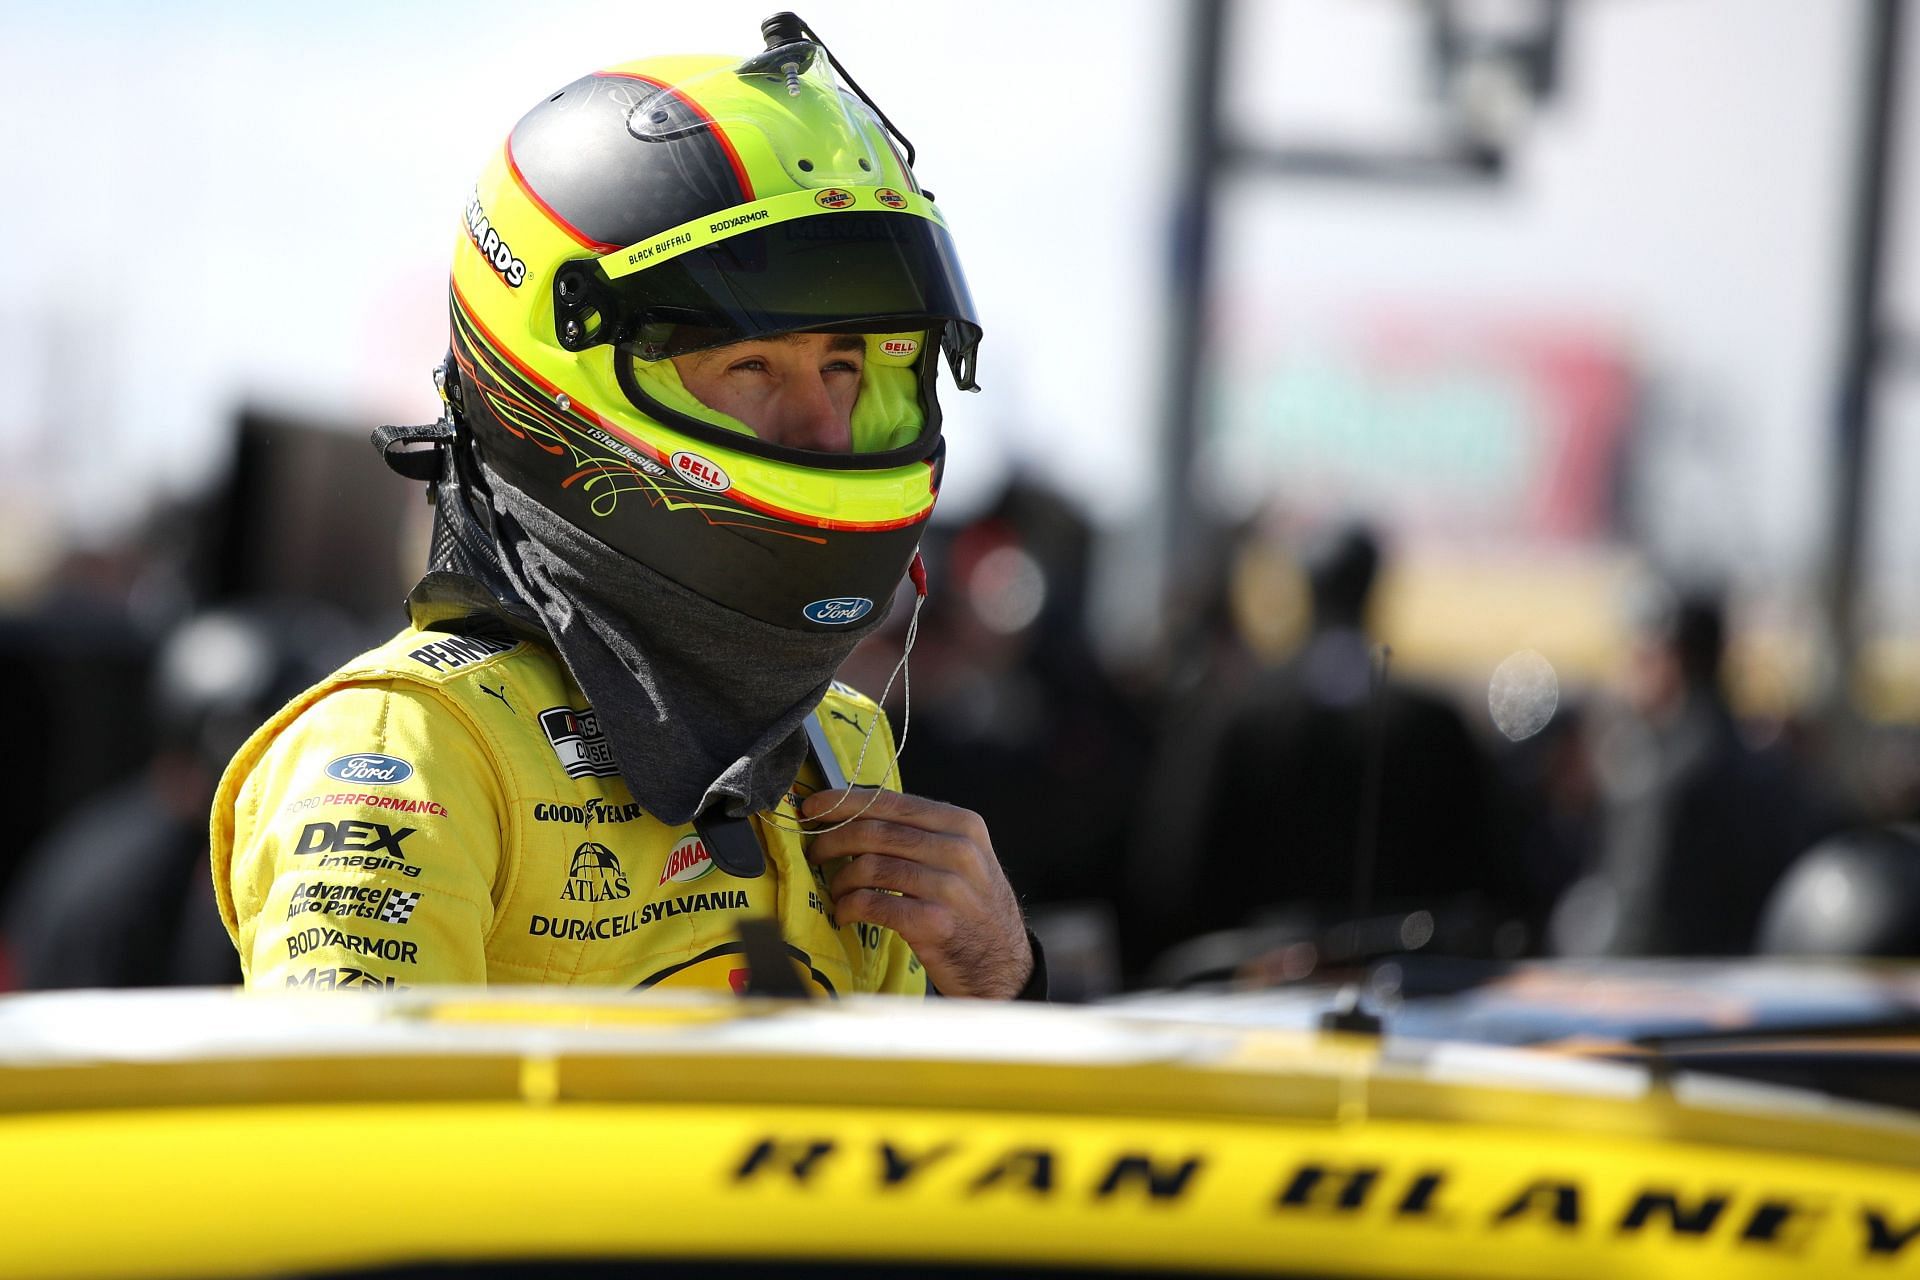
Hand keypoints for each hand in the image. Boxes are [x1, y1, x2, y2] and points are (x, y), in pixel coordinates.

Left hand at [801, 787, 1033, 998]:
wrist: (1002, 964)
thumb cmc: (970, 907)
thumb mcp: (962, 858)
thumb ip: (920, 834)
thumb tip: (853, 815)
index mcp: (962, 825)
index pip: (891, 802)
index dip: (844, 802)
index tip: (812, 808)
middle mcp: (959, 851)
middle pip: (876, 833)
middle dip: (832, 840)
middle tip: (814, 853)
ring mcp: (949, 887)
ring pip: (870, 867)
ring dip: (841, 879)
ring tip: (837, 891)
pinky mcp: (934, 923)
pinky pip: (872, 904)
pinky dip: (849, 907)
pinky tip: (845, 913)